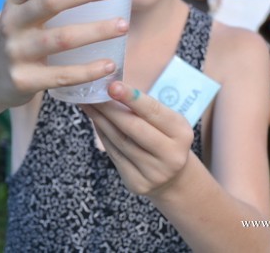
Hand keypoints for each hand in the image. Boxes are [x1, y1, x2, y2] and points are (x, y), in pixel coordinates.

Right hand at [0, 0, 128, 106]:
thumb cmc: (20, 39)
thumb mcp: (22, 14)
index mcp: (14, 3)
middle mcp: (12, 24)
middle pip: (50, 3)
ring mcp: (17, 53)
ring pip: (62, 38)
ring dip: (96, 31)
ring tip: (123, 25)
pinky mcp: (24, 81)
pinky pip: (62, 75)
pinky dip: (88, 70)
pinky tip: (110, 64)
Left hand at [80, 81, 194, 196]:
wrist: (172, 178)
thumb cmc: (166, 139)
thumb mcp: (167, 122)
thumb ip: (145, 109)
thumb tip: (112, 88)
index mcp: (182, 133)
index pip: (153, 111)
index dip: (131, 98)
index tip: (112, 85)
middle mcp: (172, 155)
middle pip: (133, 127)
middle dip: (109, 108)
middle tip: (91, 92)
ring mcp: (154, 173)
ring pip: (119, 140)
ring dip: (100, 119)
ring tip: (87, 103)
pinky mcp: (138, 184)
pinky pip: (114, 154)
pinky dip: (102, 134)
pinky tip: (95, 121)